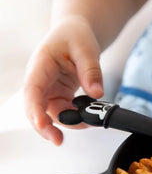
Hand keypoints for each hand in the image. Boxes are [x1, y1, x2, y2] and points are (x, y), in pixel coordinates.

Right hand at [24, 16, 103, 144]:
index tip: (42, 124)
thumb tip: (97, 93)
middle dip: (45, 126)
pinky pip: (64, 110)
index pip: (33, 91)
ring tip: (87, 123)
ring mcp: (49, 89)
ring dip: (66, 122)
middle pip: (36, 108)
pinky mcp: (58, 94)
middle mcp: (40, 80)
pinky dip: (74, 116)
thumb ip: (91, 71)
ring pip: (51, 113)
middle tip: (58, 140)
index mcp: (40, 65)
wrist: (76, 33)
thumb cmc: (75, 36)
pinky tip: (87, 117)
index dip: (35, 110)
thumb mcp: (86, 49)